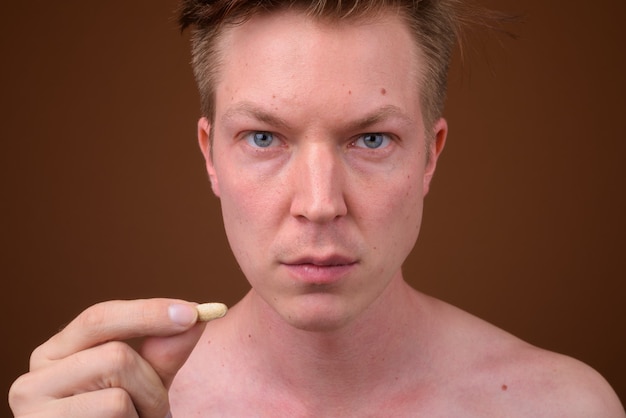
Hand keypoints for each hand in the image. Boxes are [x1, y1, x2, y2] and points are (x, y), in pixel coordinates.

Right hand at [9, 298, 205, 416]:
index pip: (99, 317)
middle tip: (158, 408)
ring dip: (145, 409)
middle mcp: (34, 377)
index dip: (149, 312)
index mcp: (56, 354)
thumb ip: (165, 351)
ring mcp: (31, 408)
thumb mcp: (146, 382)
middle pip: (116, 355)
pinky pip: (114, 411)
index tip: (193, 312)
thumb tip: (195, 313)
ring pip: (118, 392)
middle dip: (151, 381)